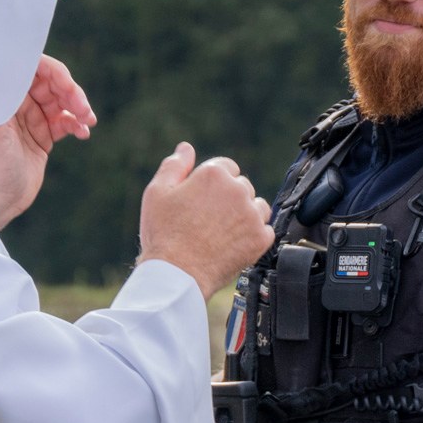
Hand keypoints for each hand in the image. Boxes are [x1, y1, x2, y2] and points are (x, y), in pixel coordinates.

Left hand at [0, 55, 95, 228]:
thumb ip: (2, 96)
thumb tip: (8, 67)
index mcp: (4, 94)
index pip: (34, 68)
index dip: (55, 73)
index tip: (68, 87)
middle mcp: (18, 103)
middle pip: (53, 83)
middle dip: (72, 92)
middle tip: (83, 109)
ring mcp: (32, 119)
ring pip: (63, 102)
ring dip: (79, 107)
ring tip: (88, 121)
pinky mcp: (43, 135)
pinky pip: (67, 122)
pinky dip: (78, 124)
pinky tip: (83, 133)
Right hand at [138, 143, 273, 298]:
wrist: (176, 274)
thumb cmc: (164, 234)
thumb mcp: (157, 192)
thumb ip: (174, 166)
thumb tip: (186, 148)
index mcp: (214, 174)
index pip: (225, 167)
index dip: (213, 184)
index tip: (203, 201)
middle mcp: (237, 189)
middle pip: (241, 186)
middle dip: (228, 199)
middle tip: (208, 221)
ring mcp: (251, 214)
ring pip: (257, 206)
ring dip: (245, 215)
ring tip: (222, 233)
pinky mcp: (260, 238)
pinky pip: (265, 230)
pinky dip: (253, 236)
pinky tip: (234, 244)